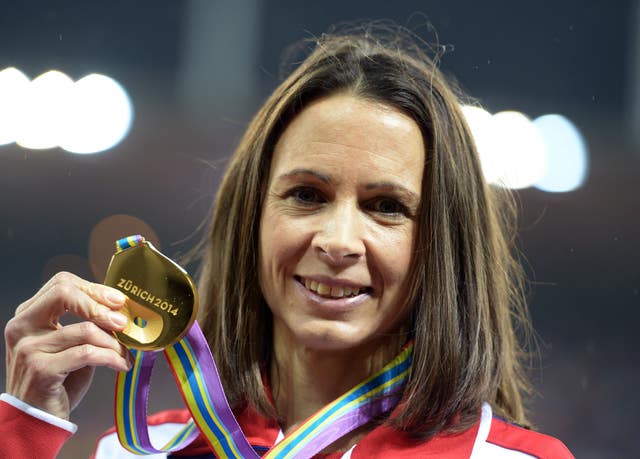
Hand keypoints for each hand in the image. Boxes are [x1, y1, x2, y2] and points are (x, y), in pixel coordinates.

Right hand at [4, 271, 132, 419]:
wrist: (35, 418)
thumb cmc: (58, 379)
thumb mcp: (69, 345)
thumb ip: (86, 323)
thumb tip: (120, 308)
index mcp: (28, 315)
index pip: (61, 284)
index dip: (94, 289)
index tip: (118, 301)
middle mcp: (22, 327)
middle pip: (64, 293)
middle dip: (100, 305)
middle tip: (122, 322)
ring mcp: (29, 347)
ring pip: (85, 329)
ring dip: (114, 343)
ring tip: (125, 354)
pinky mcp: (41, 369)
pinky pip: (87, 353)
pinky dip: (111, 358)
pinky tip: (121, 365)